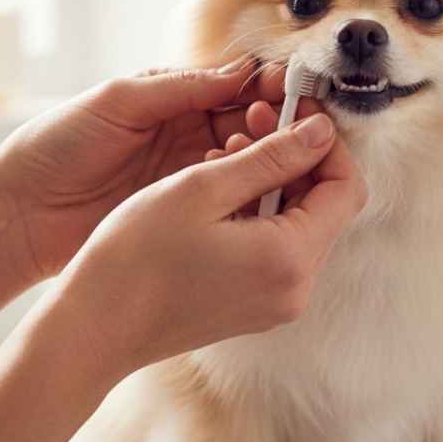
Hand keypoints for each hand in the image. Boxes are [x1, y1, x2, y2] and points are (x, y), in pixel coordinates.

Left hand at [0, 59, 287, 282]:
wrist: (20, 213)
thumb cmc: (57, 145)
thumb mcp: (118, 102)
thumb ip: (180, 86)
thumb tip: (242, 70)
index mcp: (172, 98)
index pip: (234, 85)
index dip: (266, 85)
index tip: (292, 89)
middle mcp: (188, 134)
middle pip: (251, 121)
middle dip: (277, 120)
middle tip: (295, 127)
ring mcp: (189, 174)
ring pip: (247, 159)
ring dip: (266, 155)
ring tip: (274, 156)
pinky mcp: (185, 210)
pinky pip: (229, 196)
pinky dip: (247, 189)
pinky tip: (256, 189)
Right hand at [52, 110, 365, 383]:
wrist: (95, 329)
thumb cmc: (136, 257)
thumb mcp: (203, 188)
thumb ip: (272, 156)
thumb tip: (323, 130)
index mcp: (291, 259)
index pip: (346, 188)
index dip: (327, 144)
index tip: (294, 112)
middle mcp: (296, 289)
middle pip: (327, 206)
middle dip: (298, 157)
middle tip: (254, 119)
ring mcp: (277, 303)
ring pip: (301, 225)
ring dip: (276, 182)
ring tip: (227, 151)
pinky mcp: (256, 307)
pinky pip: (278, 250)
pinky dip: (261, 212)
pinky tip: (221, 190)